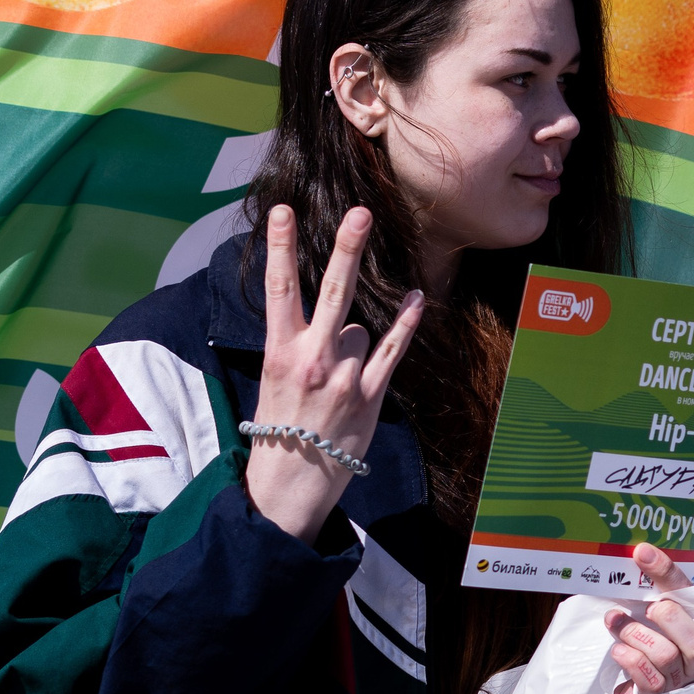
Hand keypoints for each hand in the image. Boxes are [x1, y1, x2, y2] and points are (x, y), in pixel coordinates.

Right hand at [245, 204, 421, 541]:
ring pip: (359, 329)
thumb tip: (344, 317)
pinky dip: (406, 324)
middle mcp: (311, 359)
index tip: (283, 211)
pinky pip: (393, 349)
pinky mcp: (370, 395)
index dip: (280, 248)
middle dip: (346, 250)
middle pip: (333, 292)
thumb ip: (301, 341)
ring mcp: (343, 377)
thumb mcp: (275, 377)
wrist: (290, 482)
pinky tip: (418, 299)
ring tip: (331, 383)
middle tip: (359, 213)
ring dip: (351, 346)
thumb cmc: (281, 424)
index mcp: (279, 351)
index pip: (278, 289)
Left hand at [602, 545, 693, 693]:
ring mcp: (681, 678)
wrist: (643, 671)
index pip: (691, 593)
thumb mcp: (660, 602)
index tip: (641, 555)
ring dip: (634, 636)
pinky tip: (619, 651)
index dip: (666, 574)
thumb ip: (657, 579)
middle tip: (633, 610)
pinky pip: (649, 683)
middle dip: (663, 618)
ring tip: (615, 624)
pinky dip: (631, 662)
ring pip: (666, 656)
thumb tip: (641, 552)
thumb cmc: (656, 631)